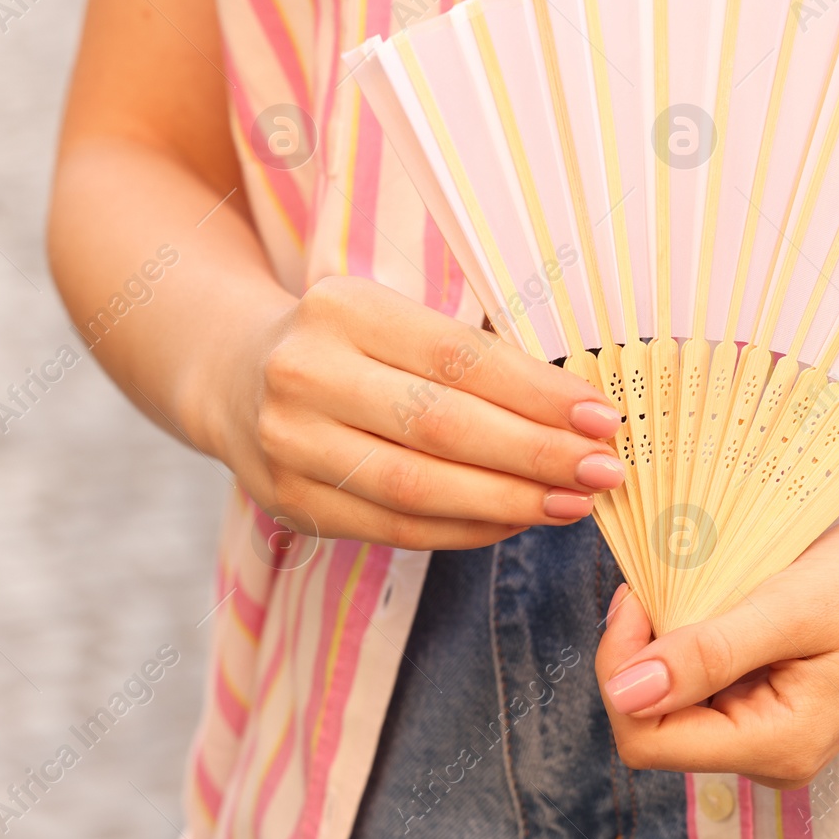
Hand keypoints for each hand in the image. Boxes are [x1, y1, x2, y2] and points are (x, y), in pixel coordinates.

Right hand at [211, 276, 625, 550]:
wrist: (235, 377)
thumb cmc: (348, 343)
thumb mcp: (393, 318)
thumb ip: (470, 354)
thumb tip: (576, 407)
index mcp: (342, 309)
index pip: (457, 357)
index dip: (535, 393)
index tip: (601, 416)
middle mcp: (306, 374)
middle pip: (441, 426)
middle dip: (534, 453)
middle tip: (603, 469)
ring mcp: (291, 444)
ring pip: (418, 488)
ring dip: (509, 500)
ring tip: (573, 501)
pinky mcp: (292, 503)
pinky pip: (397, 528)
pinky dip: (467, 529)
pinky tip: (517, 519)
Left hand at [593, 500, 838, 785]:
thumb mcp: (792, 606)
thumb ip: (708, 654)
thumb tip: (624, 692)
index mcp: (776, 745)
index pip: (645, 736)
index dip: (622, 666)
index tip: (638, 593)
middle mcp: (770, 753)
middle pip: (655, 719)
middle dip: (644, 648)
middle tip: (662, 577)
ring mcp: (774, 729)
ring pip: (676, 694)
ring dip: (671, 635)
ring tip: (697, 578)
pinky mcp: (777, 699)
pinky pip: (709, 676)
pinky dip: (699, 631)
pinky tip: (721, 591)